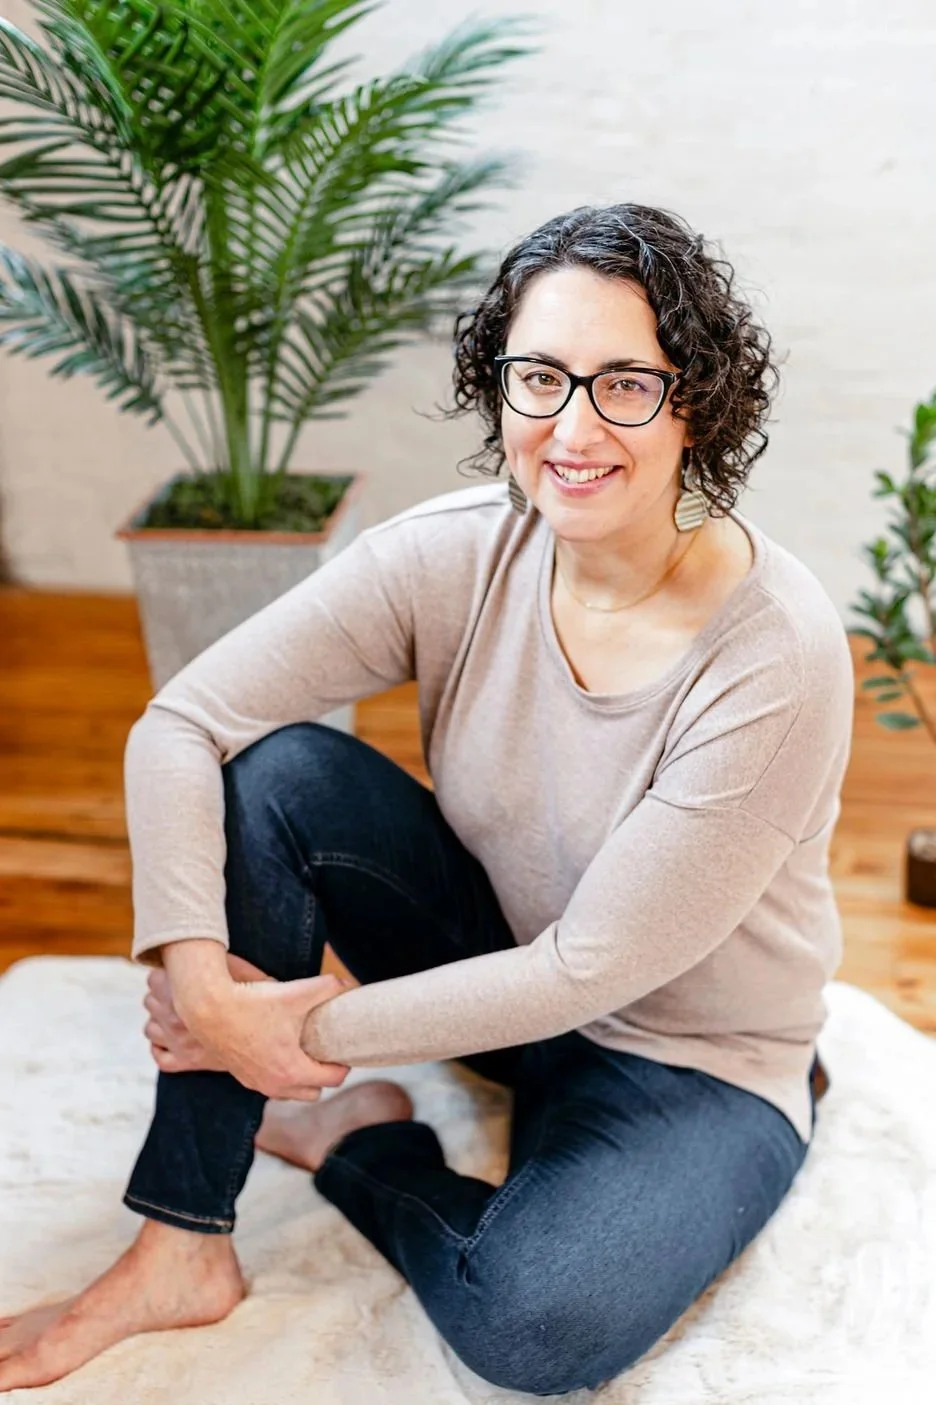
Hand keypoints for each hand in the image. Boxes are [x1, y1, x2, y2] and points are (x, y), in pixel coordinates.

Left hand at [143, 955, 266, 1075]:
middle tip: (181, 991)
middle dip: (162, 995)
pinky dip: (162, 1047)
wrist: (274, 1039)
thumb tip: (204, 941)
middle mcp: (174, 1020)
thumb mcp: (241, 968)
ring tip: (178, 1012)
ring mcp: (178, 1044)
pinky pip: (160, 1056)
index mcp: (181, 993)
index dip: (166, 973)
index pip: (153, 978)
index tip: (178, 972)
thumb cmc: (262, 999)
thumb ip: (218, 957)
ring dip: (159, 1019)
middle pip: (149, 1001)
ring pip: (150, 1029)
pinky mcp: (186, 1062)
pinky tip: (173, 1038)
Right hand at [145, 953, 350, 1099]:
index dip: (344, 1063)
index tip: (342, 1047)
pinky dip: (278, 1074)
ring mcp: (255, 1083)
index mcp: (293, 1072)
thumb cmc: (253, 1002)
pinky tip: (277, 1048)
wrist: (207, 1007)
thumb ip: (328, 987)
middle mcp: (275, 1085)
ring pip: (290, 1093)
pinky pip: (269, 1085)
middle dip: (323, 1074)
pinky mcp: (240, 1076)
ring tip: (302, 1050)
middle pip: (313, 1093)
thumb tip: (348, 985)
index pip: (334, 1079)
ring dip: (299, 1077)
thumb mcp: (297, 992)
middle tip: (324, 1049)